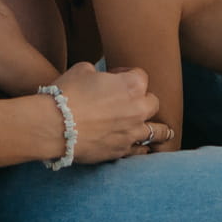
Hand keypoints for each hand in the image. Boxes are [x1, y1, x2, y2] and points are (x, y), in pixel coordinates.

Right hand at [52, 62, 171, 164]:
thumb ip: (98, 73)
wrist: (55, 126)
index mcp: (132, 85)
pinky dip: (143, 149)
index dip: (127, 74)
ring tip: (165, 133)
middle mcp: (138, 108)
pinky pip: (140, 151)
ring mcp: (132, 132)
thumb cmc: (67, 94)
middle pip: (153, 102)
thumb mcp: (82, 70)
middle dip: (144, 101)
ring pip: (158, 131)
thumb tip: (98, 78)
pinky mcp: (121, 151)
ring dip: (160, 130)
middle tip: (133, 103)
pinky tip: (145, 150)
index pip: (141, 76)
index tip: (116, 76)